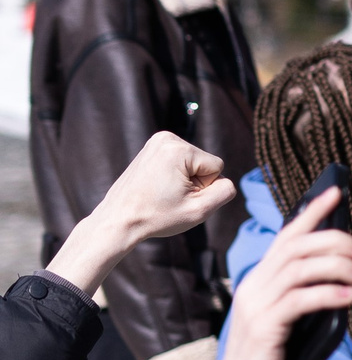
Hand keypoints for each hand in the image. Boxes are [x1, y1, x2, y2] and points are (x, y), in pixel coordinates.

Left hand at [49, 132, 236, 295]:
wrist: (118, 221)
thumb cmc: (156, 217)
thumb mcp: (200, 210)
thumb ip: (225, 191)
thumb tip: (224, 181)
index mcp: (178, 149)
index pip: (216, 167)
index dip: (205, 187)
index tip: (179, 198)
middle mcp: (166, 138)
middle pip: (204, 163)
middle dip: (193, 183)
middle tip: (169, 198)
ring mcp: (156, 141)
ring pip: (192, 163)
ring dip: (183, 181)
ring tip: (161, 194)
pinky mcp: (151, 148)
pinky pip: (179, 162)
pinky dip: (173, 176)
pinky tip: (157, 188)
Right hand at [177, 186, 351, 359]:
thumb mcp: (292, 326)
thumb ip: (307, 300)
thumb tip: (345, 282)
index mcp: (260, 283)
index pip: (286, 237)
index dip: (312, 212)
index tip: (337, 192)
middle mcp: (254, 288)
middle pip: (295, 246)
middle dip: (334, 240)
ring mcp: (255, 307)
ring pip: (299, 268)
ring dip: (337, 266)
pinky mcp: (263, 329)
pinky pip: (299, 300)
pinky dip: (328, 293)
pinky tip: (349, 298)